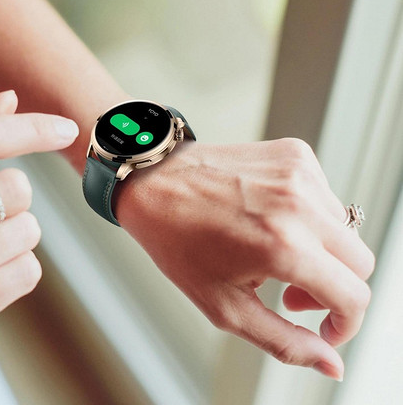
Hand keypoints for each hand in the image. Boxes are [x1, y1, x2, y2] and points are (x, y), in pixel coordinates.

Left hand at [115, 138, 374, 379]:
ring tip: (275, 253)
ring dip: (321, 250)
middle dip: (334, 286)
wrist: (154, 183)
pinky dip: (309, 216)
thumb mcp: (225, 306)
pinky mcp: (294, 153)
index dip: (344, 322)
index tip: (324, 328)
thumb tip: (330, 362)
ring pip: (344, 230)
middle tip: (291, 290)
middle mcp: (299, 205)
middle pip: (360, 262)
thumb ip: (284, 341)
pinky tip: (271, 219)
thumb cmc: (179, 242)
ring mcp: (299, 173)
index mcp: (283, 246)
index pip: (354, 295)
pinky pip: (325, 196)